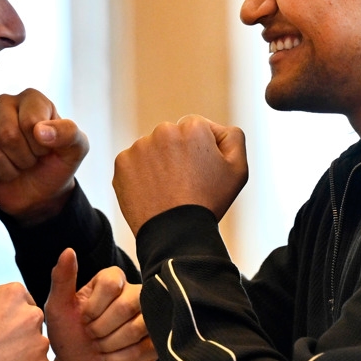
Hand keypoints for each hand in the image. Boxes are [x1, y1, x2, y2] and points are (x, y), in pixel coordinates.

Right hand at [0, 89, 89, 223]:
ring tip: (17, 166)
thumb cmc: (56, 164)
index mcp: (31, 98)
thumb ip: (69, 133)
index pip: (30, 122)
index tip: (46, 149)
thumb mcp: (76, 149)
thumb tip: (40, 131)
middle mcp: (4, 103)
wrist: (39, 192)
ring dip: (9, 170)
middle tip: (31, 160)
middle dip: (25, 159)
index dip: (41, 146)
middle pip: (7, 136)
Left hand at [43, 249, 155, 360]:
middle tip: (91, 337)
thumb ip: (62, 279)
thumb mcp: (58, 309)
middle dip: (102, 328)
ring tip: (100, 349)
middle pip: (128, 304)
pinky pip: (149, 346)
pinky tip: (112, 360)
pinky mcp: (157, 341)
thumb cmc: (68, 338)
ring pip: (141, 325)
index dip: (95, 306)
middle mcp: (134, 294)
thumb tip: (68, 250)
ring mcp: (149, 318)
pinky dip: (123, 358)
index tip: (82, 318)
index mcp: (111, 281)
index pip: (112, 281)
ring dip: (112, 345)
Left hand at [112, 115, 247, 234]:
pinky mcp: (122, 163)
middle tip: (185, 183)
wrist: (176, 233)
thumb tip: (217, 128)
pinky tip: (151, 192)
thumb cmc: (209, 202)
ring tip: (167, 190)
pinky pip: (133, 164)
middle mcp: (164, 130)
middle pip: (172, 137)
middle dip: (178, 154)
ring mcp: (139, 146)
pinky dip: (140, 176)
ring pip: (152, 150)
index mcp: (193, 127)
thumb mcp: (238, 169)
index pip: (197, 128)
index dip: (201, 150)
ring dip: (158, 164)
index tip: (201, 172)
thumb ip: (233, 137)